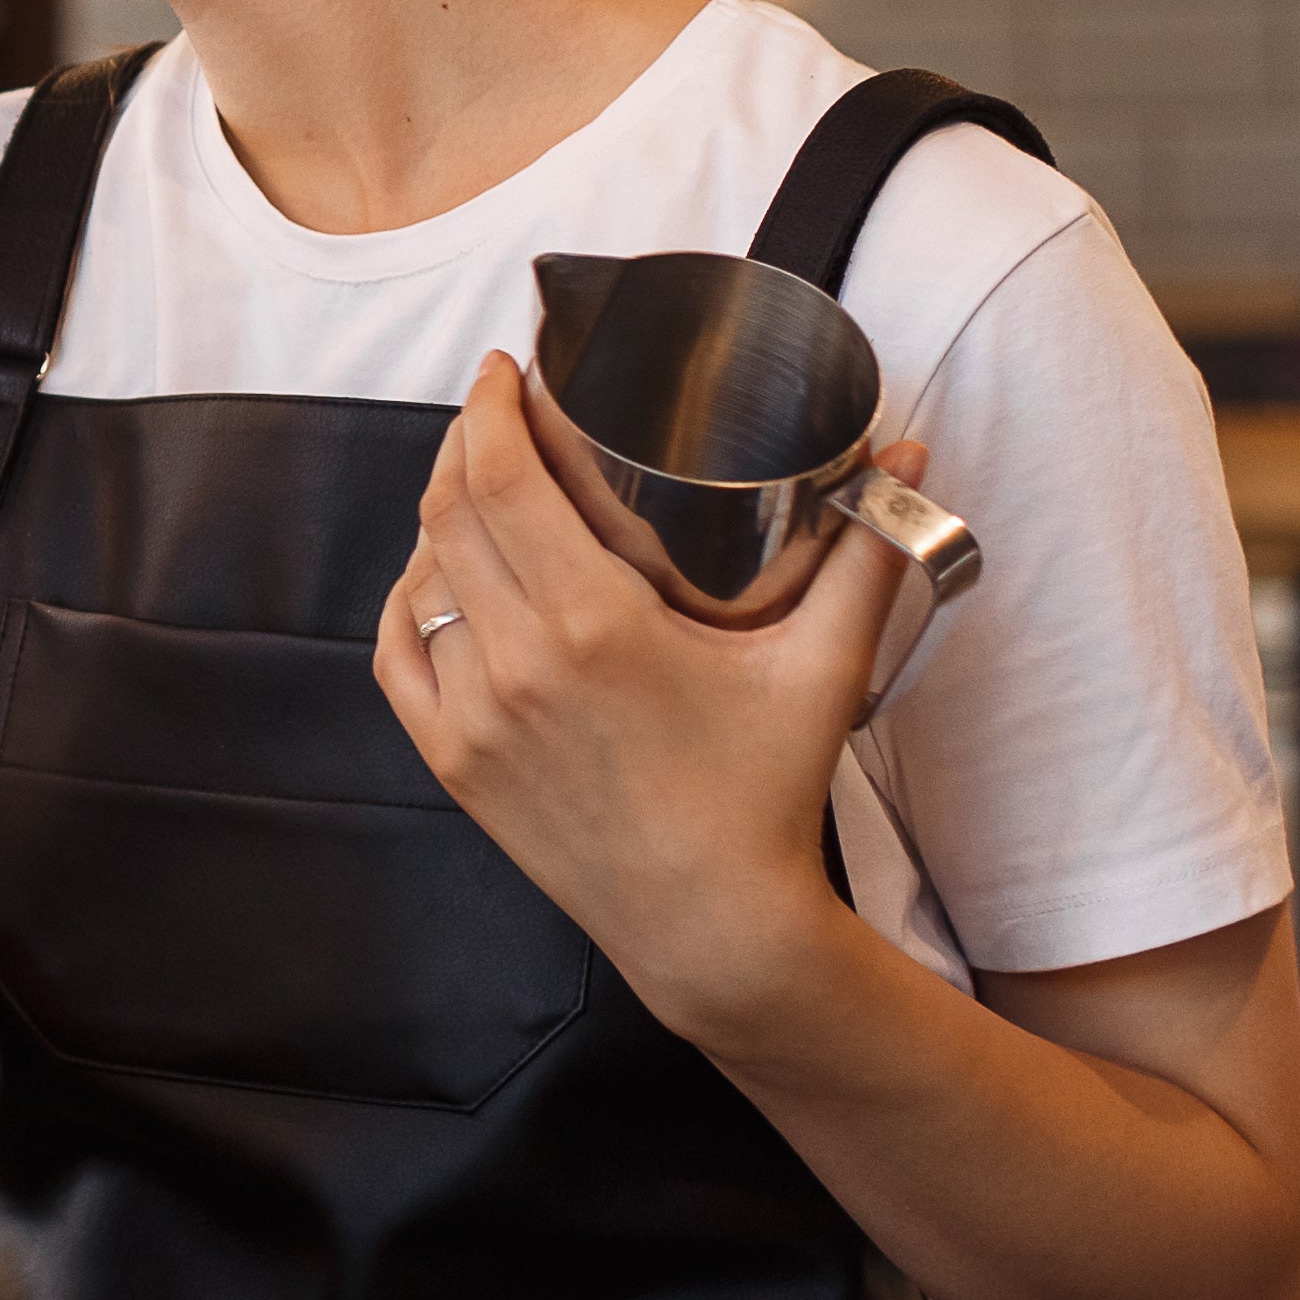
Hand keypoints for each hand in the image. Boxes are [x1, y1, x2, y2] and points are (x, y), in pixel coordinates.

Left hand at [371, 349, 916, 1051]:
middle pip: (451, 512)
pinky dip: (408, 599)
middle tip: (494, 407)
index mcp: (593, 625)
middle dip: (465, 443)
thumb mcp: (822, 668)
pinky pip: (396, 652)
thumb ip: (863, 559)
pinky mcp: (451, 761)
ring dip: (440, 518)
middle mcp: (515, 662)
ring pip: (421, 577)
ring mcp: (472, 714)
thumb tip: (903, 464)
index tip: (503, 370)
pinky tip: (436, 573)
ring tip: (479, 484)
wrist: (714, 928)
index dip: (490, 408)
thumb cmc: (766, 796)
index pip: (503, 480)